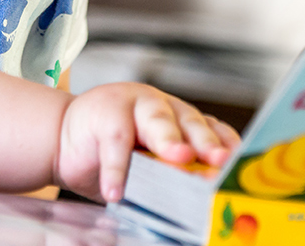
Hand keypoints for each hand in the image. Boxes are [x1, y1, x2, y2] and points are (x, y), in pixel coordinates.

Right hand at [54, 82, 239, 202]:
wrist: (65, 136)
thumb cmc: (114, 152)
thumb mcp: (148, 162)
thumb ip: (171, 172)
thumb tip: (202, 200)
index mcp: (181, 118)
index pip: (211, 128)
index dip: (226, 145)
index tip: (239, 164)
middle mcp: (163, 106)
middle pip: (189, 121)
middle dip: (206, 141)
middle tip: (219, 159)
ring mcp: (133, 104)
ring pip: (156, 120)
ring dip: (168, 139)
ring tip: (178, 159)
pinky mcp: (103, 114)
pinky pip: (114, 142)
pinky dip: (116, 169)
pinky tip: (117, 191)